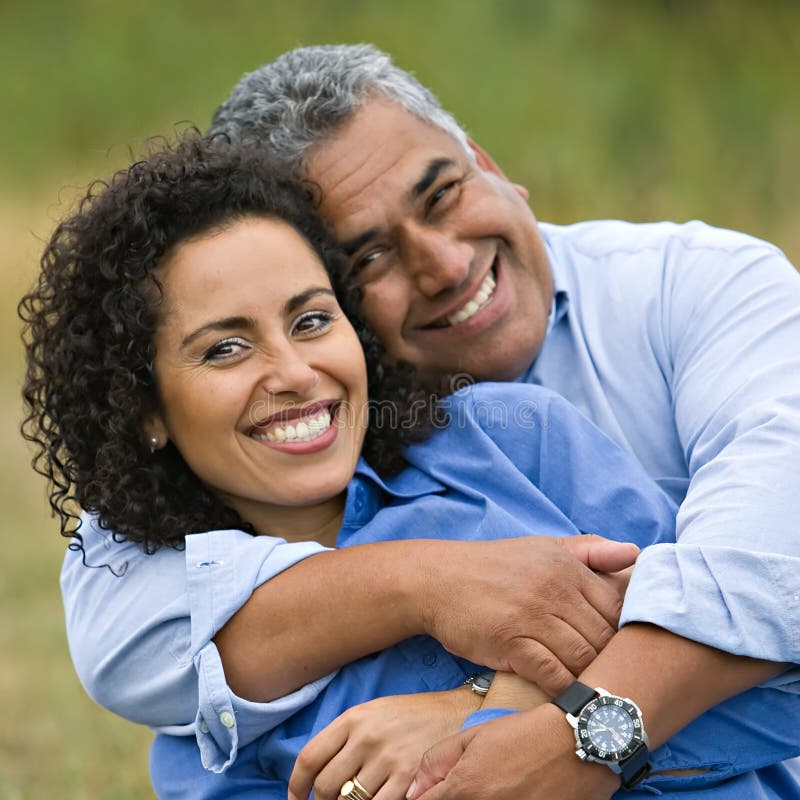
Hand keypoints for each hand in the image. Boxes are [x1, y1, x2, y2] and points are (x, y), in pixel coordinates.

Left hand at [288, 688, 480, 799]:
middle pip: (326, 786)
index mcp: (354, 718)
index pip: (309, 758)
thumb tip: (317, 774)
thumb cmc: (411, 715)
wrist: (458, 712)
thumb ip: (346, 737)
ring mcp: (388, 759)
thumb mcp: (374, 713)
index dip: (296, 787)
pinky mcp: (409, 778)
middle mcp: (367, 737)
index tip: (296, 799)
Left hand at [408, 704, 618, 799]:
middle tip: (467, 788)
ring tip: (491, 787)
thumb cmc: (525, 733)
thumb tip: (414, 791)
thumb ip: (438, 761)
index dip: (424, 799)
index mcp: (466, 789)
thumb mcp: (474, 735)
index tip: (432, 793)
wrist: (579, 741)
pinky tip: (510, 793)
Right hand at [419, 536, 637, 693]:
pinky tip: (561, 692)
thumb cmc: (494, 566)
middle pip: (604, 636)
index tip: (617, 647)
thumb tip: (637, 553)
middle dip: (609, 659)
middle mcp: (554, 589)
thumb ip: (590, 550)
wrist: (438, 579)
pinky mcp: (510, 642)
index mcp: (566, 566)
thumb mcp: (543, 547)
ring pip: (582, 657)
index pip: (617, 606)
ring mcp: (532, 616)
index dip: (622, 631)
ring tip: (588, 687)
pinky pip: (552, 674)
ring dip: (588, 676)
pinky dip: (563, 688)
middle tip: (607, 674)